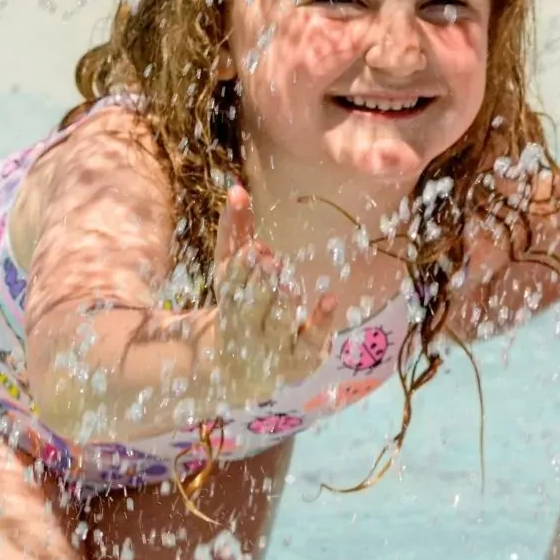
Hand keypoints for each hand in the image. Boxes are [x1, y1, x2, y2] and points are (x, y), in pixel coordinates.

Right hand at [208, 185, 339, 405]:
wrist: (237, 373)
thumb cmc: (240, 308)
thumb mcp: (232, 272)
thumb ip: (235, 231)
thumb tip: (238, 187)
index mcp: (229, 299)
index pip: (232, 284)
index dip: (242, 270)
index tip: (254, 250)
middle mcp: (247, 325)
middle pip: (250, 305)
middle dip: (259, 285)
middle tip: (269, 261)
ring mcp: (273, 345)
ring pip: (276, 323)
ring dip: (282, 302)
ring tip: (287, 282)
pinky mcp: (299, 360)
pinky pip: (310, 342)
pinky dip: (320, 322)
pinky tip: (330, 299)